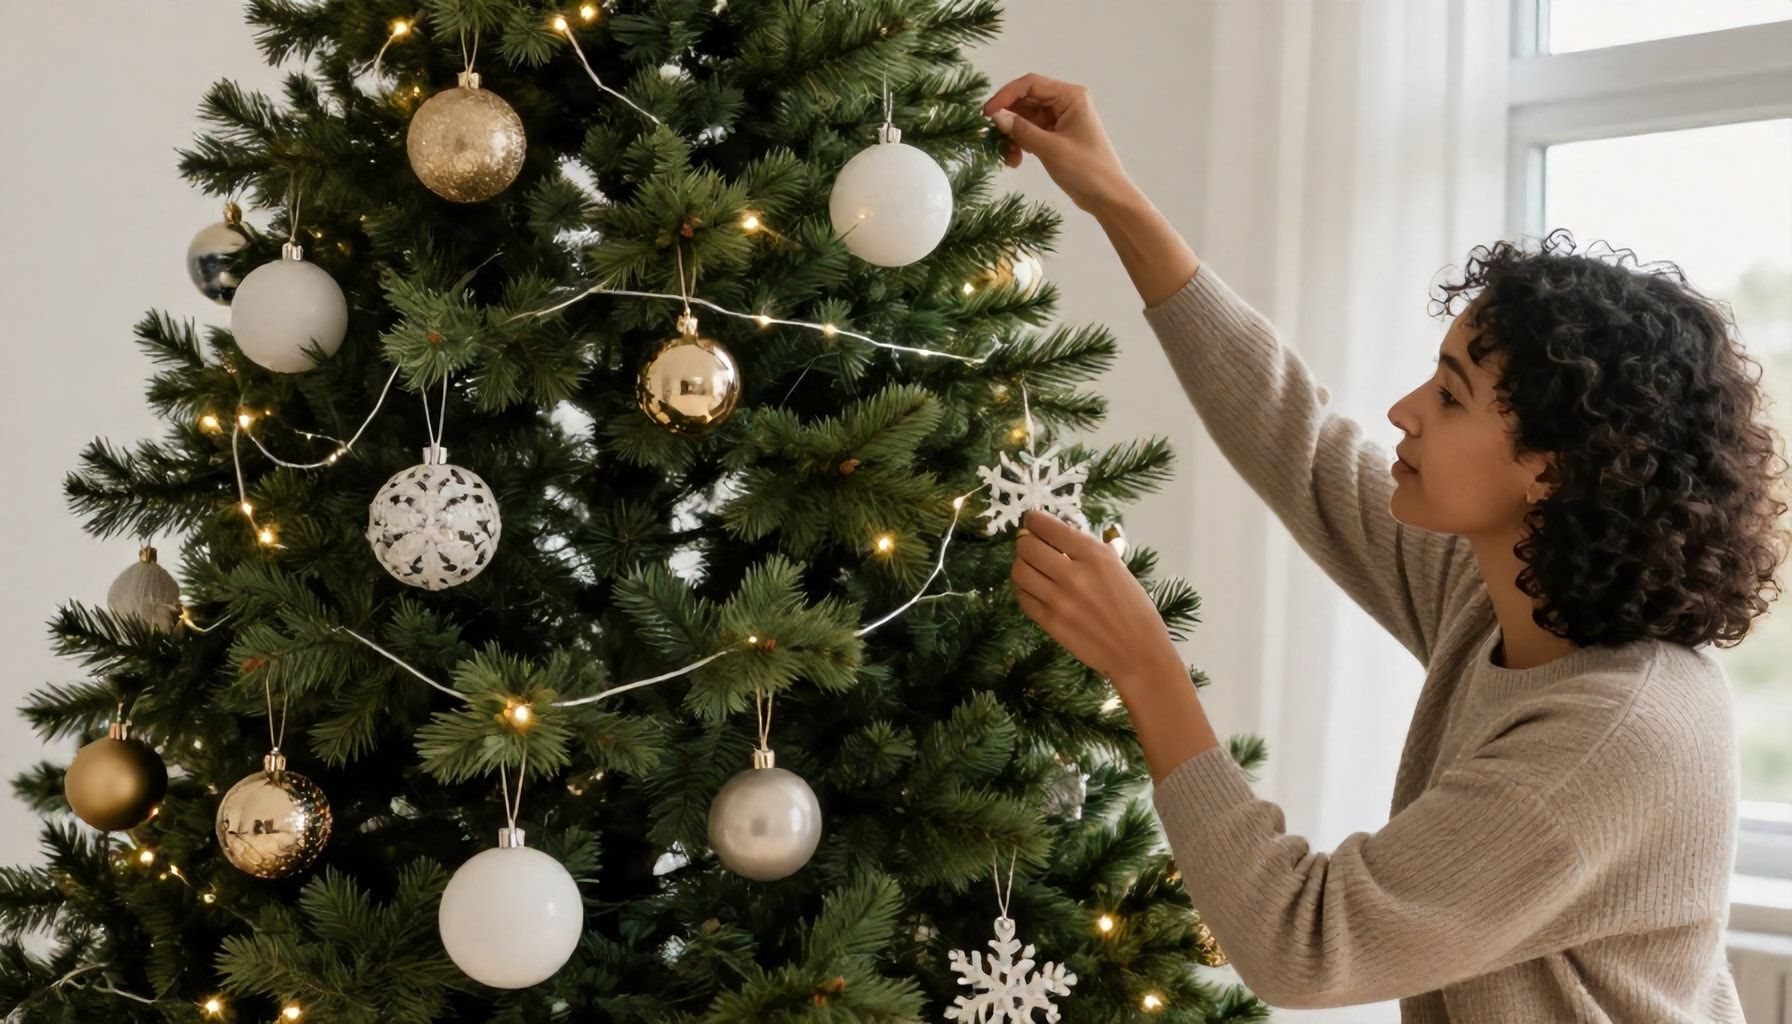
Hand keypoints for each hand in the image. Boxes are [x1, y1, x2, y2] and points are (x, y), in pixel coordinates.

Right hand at [982, 74, 1134, 212]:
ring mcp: (1059, 120)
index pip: (1031, 84)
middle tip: (992, 137)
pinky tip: (1015, 161)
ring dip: (1012, 136)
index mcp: (1070, 96)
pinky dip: (1020, 145)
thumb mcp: (1051, 149)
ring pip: (1025, 119)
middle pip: (1025, 101)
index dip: (1006, 95)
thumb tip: (996, 116)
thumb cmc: (1086, 169)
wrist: (1107, 197)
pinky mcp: (1055, 137)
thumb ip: (1022, 130)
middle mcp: (1064, 103)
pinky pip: (1030, 133)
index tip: (987, 114)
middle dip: (1008, 119)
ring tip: (1007, 157)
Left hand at [1010, 509, 1181, 688]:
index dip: (1034, 520)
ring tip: (1030, 567)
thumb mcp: (1119, 569)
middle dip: (1025, 542)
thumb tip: (1067, 534)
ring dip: (1021, 564)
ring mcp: (1058, 599)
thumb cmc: (1135, 608)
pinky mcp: (1050, 622)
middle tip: (1031, 545)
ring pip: (1019, 571)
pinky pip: (1023, 598)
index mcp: (1094, 555)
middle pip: (1027, 546)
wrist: (1137, 652)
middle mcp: (1073, 573)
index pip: (1048, 527)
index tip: (1033, 520)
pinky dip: (1023, 589)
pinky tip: (1032, 588)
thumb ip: (1093, 551)